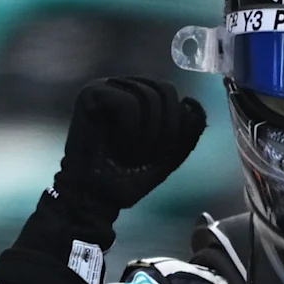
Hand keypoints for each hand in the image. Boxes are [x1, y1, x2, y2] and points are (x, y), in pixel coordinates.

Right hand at [0, 78, 208, 283]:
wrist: (97, 198)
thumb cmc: (129, 177)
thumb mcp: (169, 155)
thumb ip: (187, 131)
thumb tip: (193, 103)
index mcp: (140, 94)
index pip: (171, 92)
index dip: (175, 125)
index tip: (155, 152)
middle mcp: (123, 85)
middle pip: (164, 90)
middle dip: (165, 130)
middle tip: (143, 155)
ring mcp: (105, 86)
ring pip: (149, 96)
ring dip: (147, 135)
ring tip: (128, 152)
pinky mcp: (90, 94)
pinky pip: (128, 103)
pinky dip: (130, 130)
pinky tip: (115, 144)